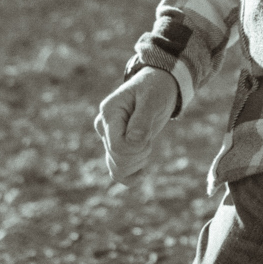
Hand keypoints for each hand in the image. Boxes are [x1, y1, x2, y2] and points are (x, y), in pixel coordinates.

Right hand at [93, 67, 177, 182]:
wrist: (158, 86)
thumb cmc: (155, 88)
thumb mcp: (152, 98)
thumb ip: (143, 119)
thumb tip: (134, 142)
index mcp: (108, 112)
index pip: (117, 146)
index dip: (137, 147)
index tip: (149, 133)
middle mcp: (104, 127)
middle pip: (118, 159)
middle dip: (140, 153)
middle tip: (150, 134)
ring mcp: (108, 139)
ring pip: (117, 168)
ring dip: (138, 162)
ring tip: (147, 143)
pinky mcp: (116, 148)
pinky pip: (117, 173)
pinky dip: (131, 176)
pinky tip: (142, 172)